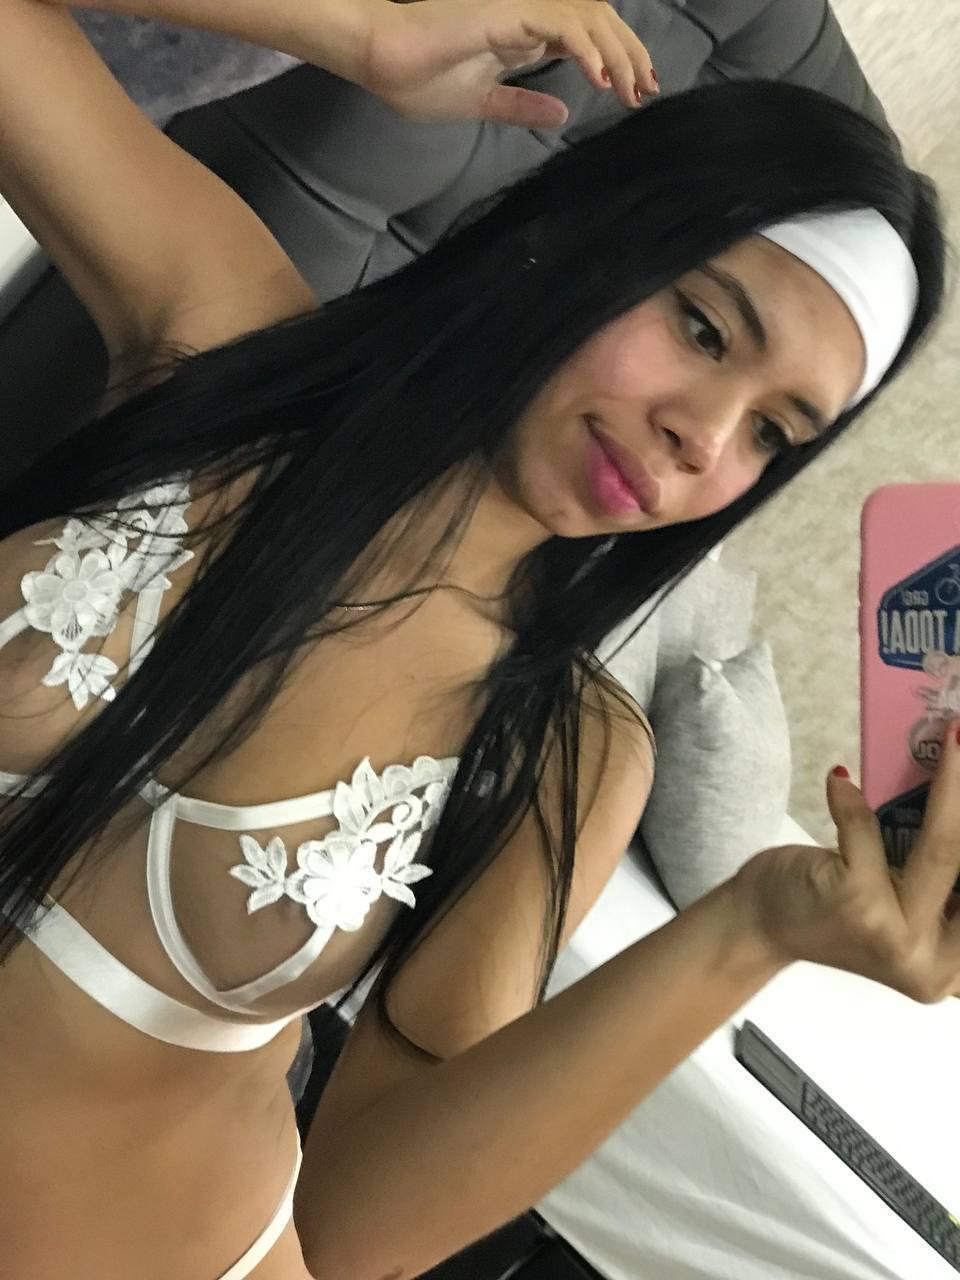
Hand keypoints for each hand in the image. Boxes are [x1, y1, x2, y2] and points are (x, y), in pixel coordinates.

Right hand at [358, 0, 657, 127]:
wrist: (382, 60)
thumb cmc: (419, 79)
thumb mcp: (483, 101)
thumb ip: (522, 104)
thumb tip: (562, 112)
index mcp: (525, 33)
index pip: (586, 37)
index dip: (616, 60)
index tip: (635, 93)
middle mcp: (530, 15)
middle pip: (598, 21)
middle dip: (631, 55)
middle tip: (647, 91)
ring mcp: (522, 9)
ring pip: (591, 18)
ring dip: (619, 54)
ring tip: (632, 90)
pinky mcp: (512, 12)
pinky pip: (565, 24)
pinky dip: (589, 50)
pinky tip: (602, 80)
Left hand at [732, 726, 959, 1002]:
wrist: (759, 925)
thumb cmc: (834, 910)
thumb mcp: (901, 903)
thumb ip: (934, 873)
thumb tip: (959, 795)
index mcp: (952, 964)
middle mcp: (930, 960)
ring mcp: (894, 931)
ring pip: (942, 847)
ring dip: (952, 783)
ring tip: (955, 737)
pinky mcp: (855, 899)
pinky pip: (867, 828)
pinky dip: (852, 799)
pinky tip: (840, 779)